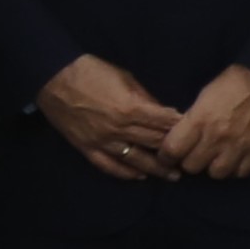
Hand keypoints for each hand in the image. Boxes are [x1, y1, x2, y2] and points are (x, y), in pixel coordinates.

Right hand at [37, 53, 182, 180]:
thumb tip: (163, 111)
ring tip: (173, 176)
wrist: (54, 78)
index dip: (181, 129)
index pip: (164, 123)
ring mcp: (103, 141)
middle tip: (191, 158)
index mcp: (131, 108)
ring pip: (135, 159)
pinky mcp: (87, 148)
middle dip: (174, 150)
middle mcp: (119, 128)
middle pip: (154, 143)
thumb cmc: (92, 72)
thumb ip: (145, 97)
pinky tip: (139, 176)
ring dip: (156, 169)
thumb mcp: (125, 77)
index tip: (195, 134)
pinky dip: (125, 173)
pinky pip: (109, 166)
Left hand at [162, 63, 249, 181]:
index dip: (166, 156)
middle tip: (194, 153)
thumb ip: (192, 120)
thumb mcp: (204, 96)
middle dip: (189, 161)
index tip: (168, 155)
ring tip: (215, 158)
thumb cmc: (232, 82)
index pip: (172, 150)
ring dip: (212, 167)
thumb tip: (182, 137)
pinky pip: (240, 173)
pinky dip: (235, 169)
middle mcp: (216, 137)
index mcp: (199, 120)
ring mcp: (238, 146)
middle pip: (191, 166)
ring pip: (216, 174)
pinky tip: (234, 159)